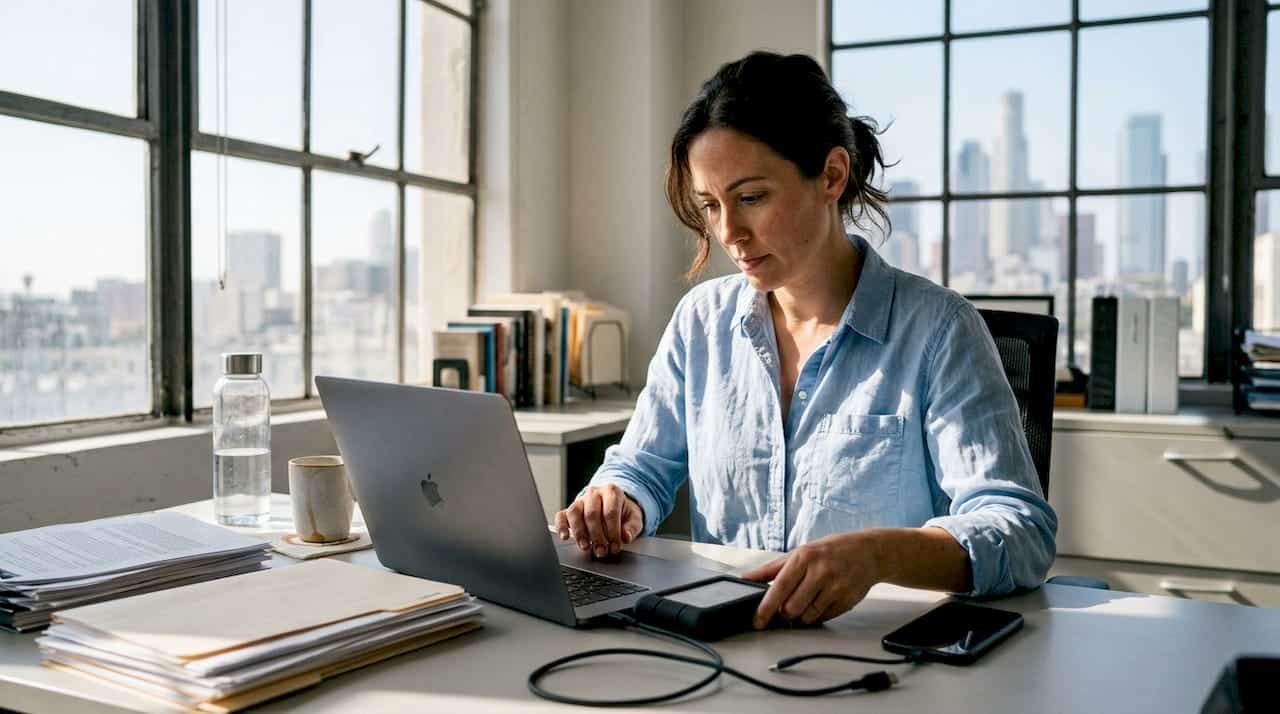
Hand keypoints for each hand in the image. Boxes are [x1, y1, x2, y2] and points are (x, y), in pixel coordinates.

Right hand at [554, 484, 643, 558]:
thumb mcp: (635, 519)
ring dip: (579, 532)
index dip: (613, 531)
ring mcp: (580, 500)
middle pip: (591, 513)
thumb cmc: (624, 513)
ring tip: (586, 547)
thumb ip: (632, 528)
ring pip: (574, 513)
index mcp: (612, 491)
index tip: (615, 545)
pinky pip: (561, 515)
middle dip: (597, 535)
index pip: (610, 511)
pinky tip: (565, 537)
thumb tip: (626, 537)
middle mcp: (594, 493)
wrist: (615, 506)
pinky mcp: (569, 510)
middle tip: (602, 551)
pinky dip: (561, 526)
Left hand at [741, 531, 880, 628]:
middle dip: (785, 612)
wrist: (868, 552)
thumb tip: (746, 578)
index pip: (779, 587)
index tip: (757, 620)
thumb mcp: (800, 552)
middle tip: (787, 606)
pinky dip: (817, 615)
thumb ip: (772, 568)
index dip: (766, 607)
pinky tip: (821, 601)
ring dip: (801, 615)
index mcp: (804, 557)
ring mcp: (835, 587)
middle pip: (791, 607)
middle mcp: (820, 572)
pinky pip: (823, 618)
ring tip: (807, 599)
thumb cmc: (830, 551)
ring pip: (807, 616)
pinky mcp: (846, 600)